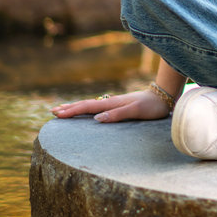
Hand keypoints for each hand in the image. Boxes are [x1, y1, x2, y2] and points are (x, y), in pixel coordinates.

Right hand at [51, 89, 171, 122]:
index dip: (72, 111)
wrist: (163, 97)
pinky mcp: (118, 106)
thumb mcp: (135, 111)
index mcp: (112, 103)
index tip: (57, 114)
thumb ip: (117, 114)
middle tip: (52, 111)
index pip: (88, 107)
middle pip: (85, 104)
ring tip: (63, 109)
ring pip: (91, 105)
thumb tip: (97, 119)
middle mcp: (110, 102)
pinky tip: (87, 112)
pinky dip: (87, 109)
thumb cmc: (151, 106)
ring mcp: (114, 103)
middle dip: (69, 108)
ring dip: (76, 107)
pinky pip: (98, 107)